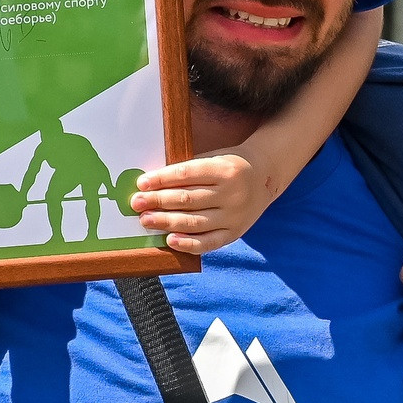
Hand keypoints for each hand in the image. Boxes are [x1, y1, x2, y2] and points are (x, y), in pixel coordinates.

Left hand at [129, 153, 271, 254]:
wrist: (265, 177)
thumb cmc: (230, 166)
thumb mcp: (214, 159)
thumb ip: (188, 170)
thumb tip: (152, 185)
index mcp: (224, 169)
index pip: (186, 175)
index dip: (161, 179)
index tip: (142, 184)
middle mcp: (231, 193)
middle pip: (188, 199)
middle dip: (158, 201)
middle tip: (137, 203)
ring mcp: (234, 216)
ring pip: (195, 222)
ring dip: (166, 222)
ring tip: (146, 220)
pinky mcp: (234, 233)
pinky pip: (209, 242)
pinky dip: (188, 244)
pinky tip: (170, 240)